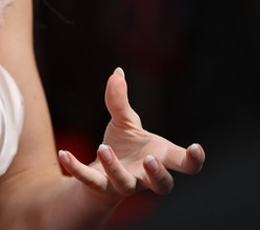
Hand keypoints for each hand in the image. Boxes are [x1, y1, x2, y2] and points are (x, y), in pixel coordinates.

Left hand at [58, 68, 204, 202]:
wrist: (101, 173)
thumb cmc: (122, 147)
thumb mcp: (123, 122)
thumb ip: (120, 100)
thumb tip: (117, 72)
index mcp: (159, 158)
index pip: (183, 165)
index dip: (193, 160)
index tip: (196, 148)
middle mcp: (145, 176)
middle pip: (163, 185)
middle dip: (158, 174)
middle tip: (151, 160)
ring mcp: (124, 185)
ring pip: (125, 184)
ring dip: (115, 168)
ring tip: (103, 148)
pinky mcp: (101, 187)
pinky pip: (89, 180)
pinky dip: (76, 168)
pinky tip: (64, 153)